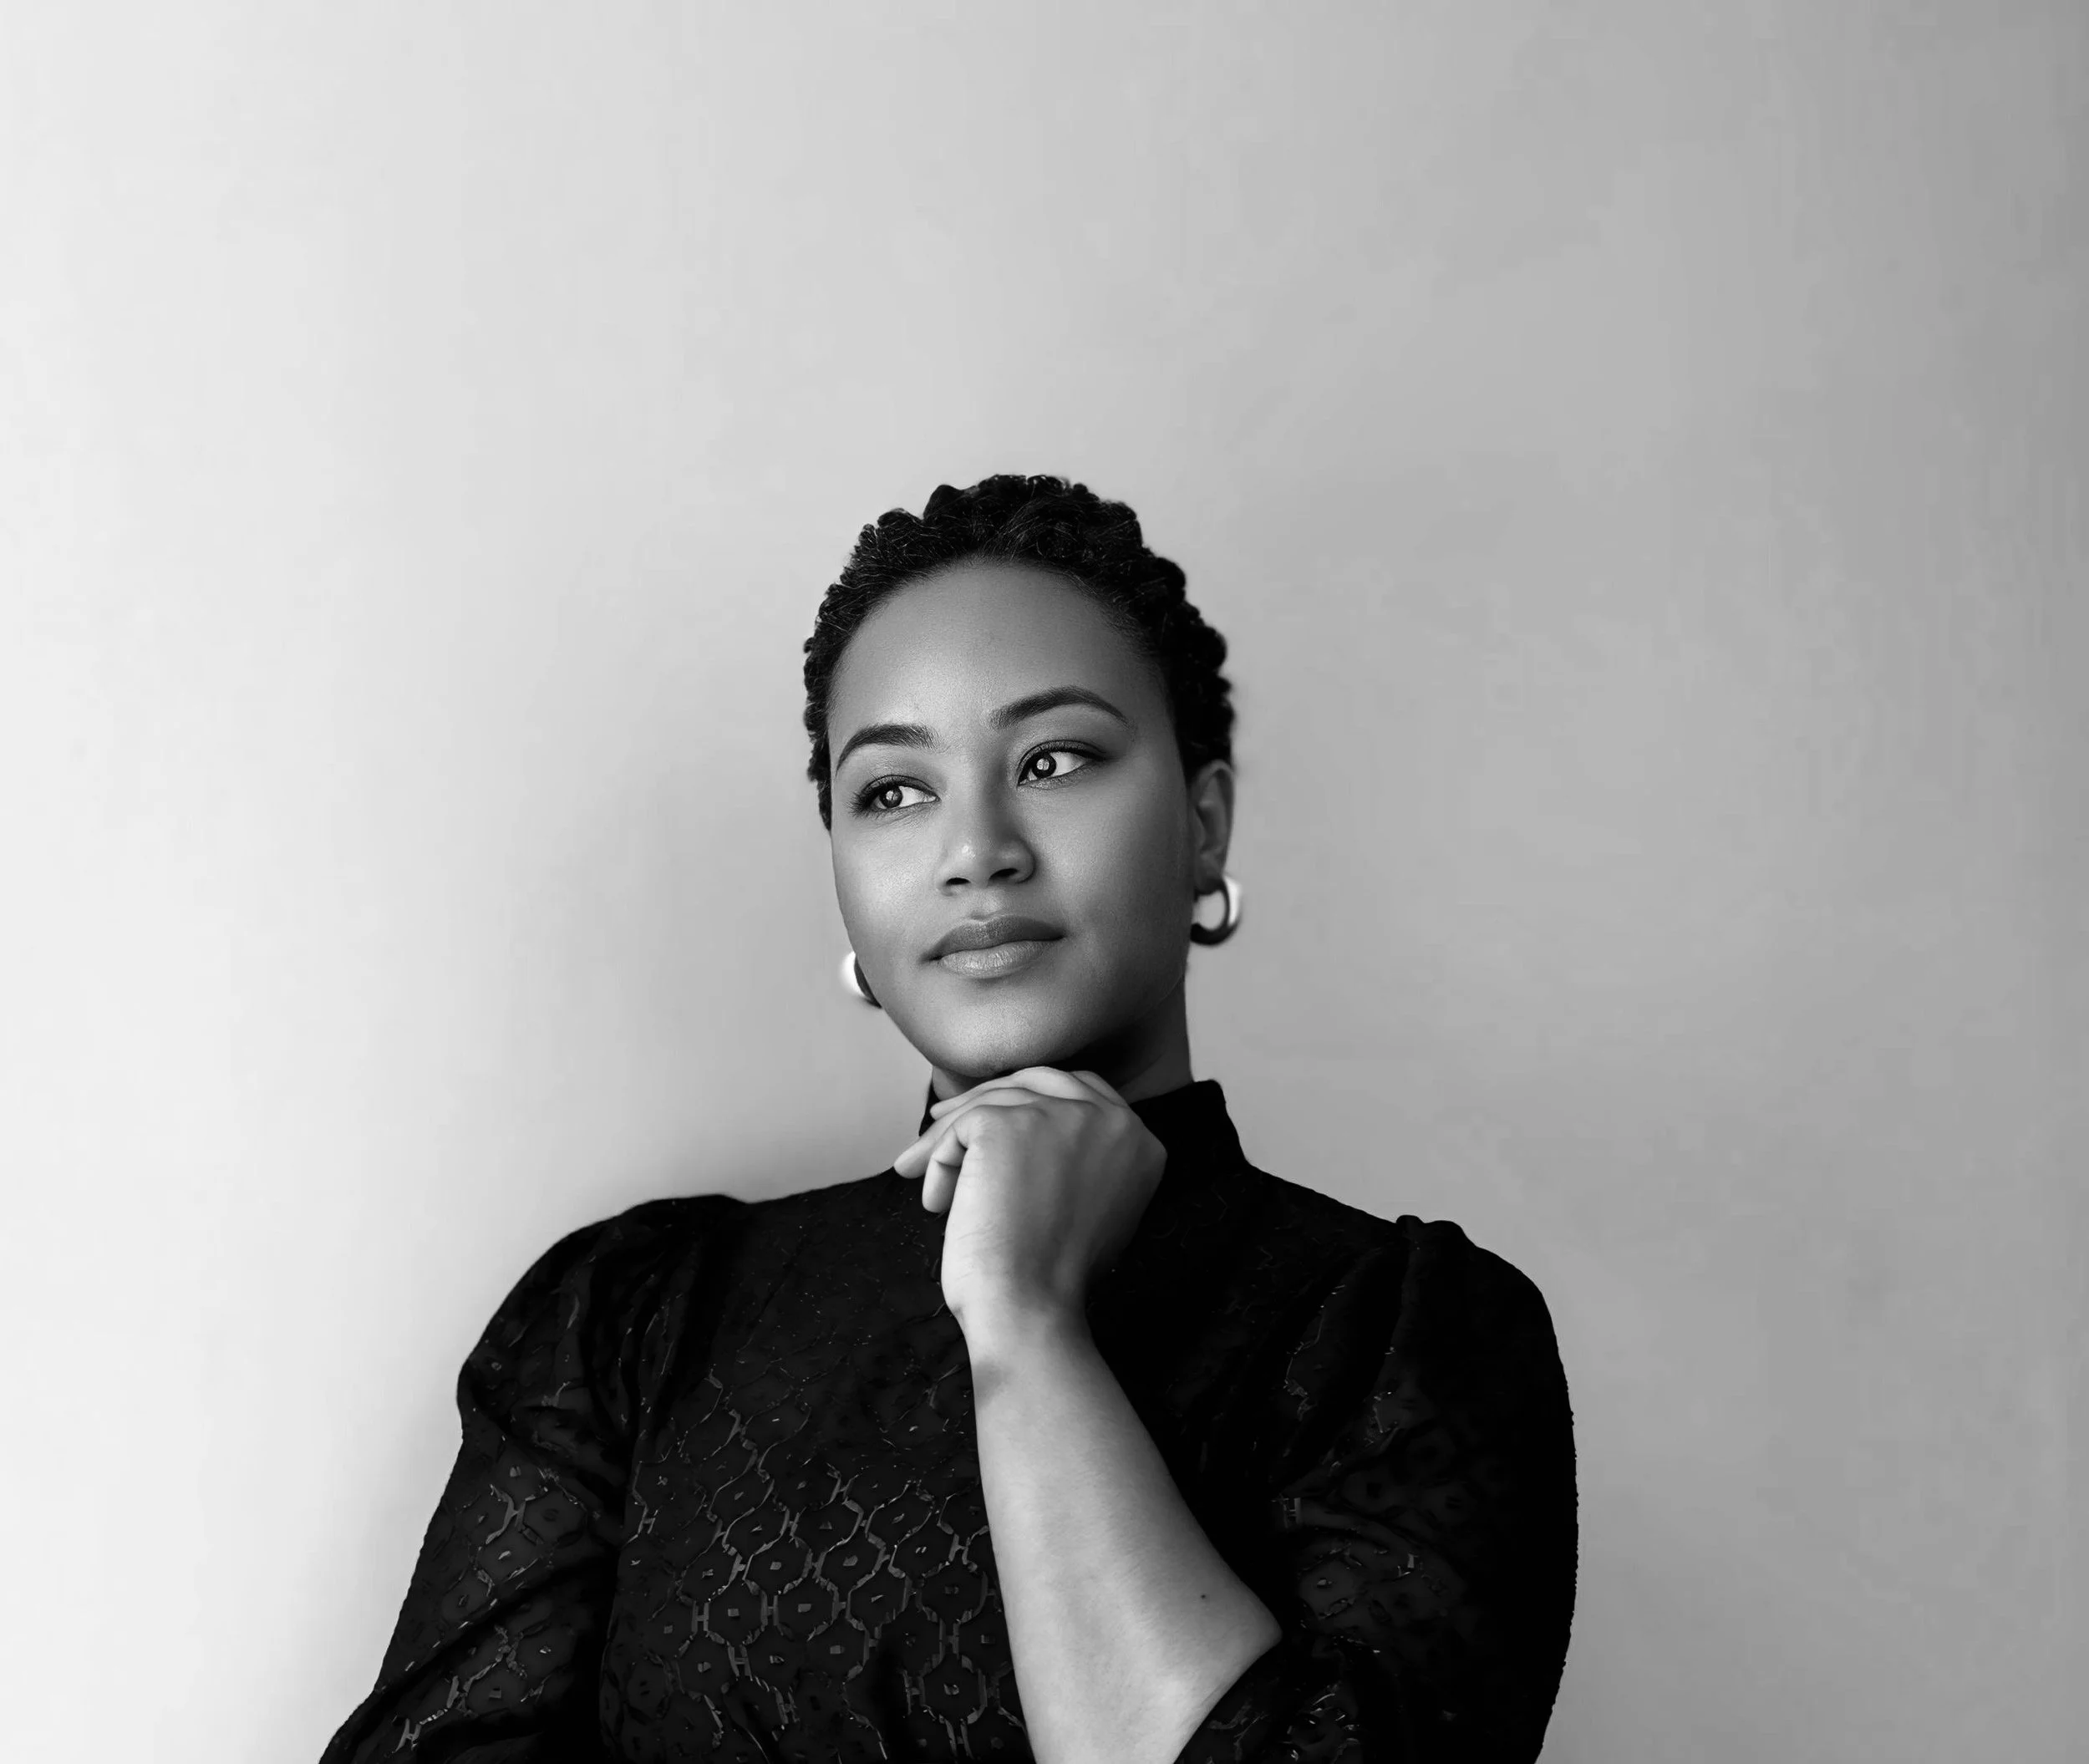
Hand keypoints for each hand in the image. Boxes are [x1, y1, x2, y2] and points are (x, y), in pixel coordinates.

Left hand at [891, 1067, 1166, 1338]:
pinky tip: (937, 1202)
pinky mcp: (1006, 1124)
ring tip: (920, 1171)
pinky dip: (939, 1163)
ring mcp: (1060, 1116)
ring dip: (950, 1138)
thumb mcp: (1093, 1208)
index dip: (1033, 1101)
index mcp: (1142, 1141)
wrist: (1029, 1308)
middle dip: (988, 1103)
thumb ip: (1081, 1160)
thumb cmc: (1052, 1276)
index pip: (1082, 1092)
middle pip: (1037, 1082)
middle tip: (945, 1121)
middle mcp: (1111, 1119)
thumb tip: (1024, 1125)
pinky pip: (959, 1128)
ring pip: (992, 1102)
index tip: (995, 1121)